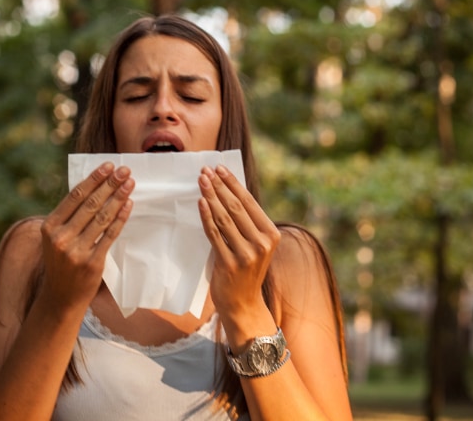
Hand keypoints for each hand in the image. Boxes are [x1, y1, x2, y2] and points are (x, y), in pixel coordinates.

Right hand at [39, 163, 133, 310]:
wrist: (60, 298)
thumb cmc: (61, 262)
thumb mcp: (56, 238)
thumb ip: (69, 217)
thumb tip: (94, 187)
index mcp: (49, 227)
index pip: (75, 196)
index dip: (93, 179)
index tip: (108, 166)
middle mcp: (60, 237)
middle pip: (90, 203)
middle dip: (110, 184)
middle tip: (124, 170)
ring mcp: (76, 251)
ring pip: (102, 217)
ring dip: (118, 197)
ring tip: (129, 183)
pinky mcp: (92, 262)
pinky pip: (109, 235)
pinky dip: (120, 218)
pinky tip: (128, 205)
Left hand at [198, 165, 280, 317]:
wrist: (244, 304)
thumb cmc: (246, 269)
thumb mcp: (255, 244)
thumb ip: (247, 222)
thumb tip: (228, 190)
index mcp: (271, 234)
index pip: (249, 202)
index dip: (232, 183)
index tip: (219, 168)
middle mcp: (262, 243)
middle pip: (236, 207)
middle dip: (219, 186)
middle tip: (205, 170)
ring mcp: (246, 254)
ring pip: (224, 218)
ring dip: (211, 196)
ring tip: (201, 181)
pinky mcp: (229, 263)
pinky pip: (215, 234)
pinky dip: (207, 216)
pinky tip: (201, 202)